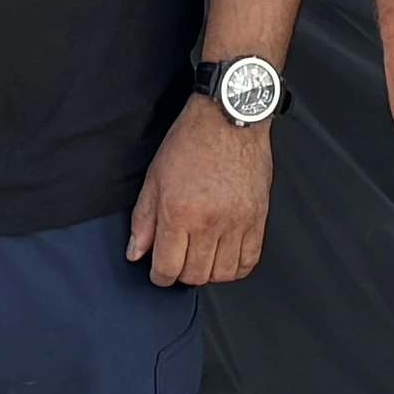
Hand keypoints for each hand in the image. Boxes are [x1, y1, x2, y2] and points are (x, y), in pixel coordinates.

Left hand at [130, 99, 272, 286]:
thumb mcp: (155, 176)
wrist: (230, 117)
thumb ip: (144, 219)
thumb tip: (136, 251)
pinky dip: (236, 266)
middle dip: (182, 274)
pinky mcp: (258, 218)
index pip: (167, 267)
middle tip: (179, 259)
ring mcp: (237, 222)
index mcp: (179, 212)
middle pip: (195, 275)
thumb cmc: (192, 140)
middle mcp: (209, 222)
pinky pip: (250, 260)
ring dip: (209, 272)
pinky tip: (226, 255)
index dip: (159, 276)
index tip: (159, 271)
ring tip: (202, 257)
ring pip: (223, 273)